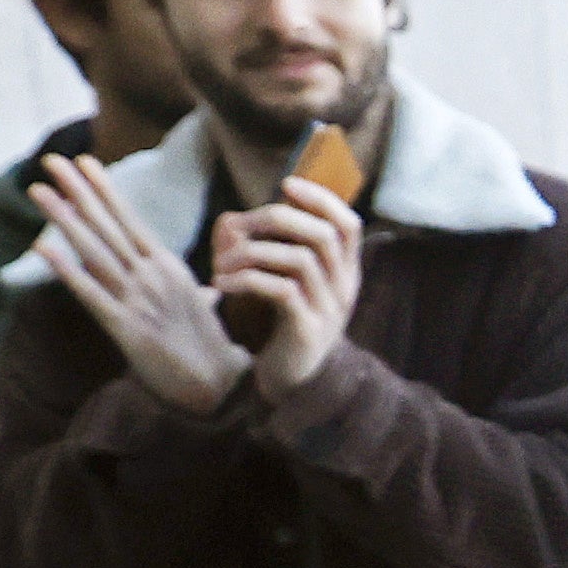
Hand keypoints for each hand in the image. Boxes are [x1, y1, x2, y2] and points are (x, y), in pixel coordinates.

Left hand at [26, 155, 248, 413]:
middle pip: (109, 226)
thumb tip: (208, 292)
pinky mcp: (127, 328)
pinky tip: (42, 248)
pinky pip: (89, 294)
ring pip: (95, 251)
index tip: (84, 162)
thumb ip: (200, 296)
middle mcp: (154, 277)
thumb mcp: (207, 314)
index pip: (131, 220)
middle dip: (79, 191)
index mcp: (170, 269)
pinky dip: (65, 271)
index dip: (105, 191)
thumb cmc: (215, 353)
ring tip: (39, 190)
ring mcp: (139, 300)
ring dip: (65, 219)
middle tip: (51, 160)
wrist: (222, 389)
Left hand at [210, 178, 362, 396]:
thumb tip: (229, 220)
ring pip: (300, 260)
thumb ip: (265, 249)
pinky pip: (282, 291)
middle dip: (275, 219)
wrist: (294, 382)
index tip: (286, 185)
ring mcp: (329, 310)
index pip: (347, 224)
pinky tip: (222, 283)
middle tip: (238, 225)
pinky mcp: (307, 330)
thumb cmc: (281, 325)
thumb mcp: (282, 282)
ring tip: (220, 262)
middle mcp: (343, 288)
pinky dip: (247, 279)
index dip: (321, 198)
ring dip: (253, 252)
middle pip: (322, 235)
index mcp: (344, 272)